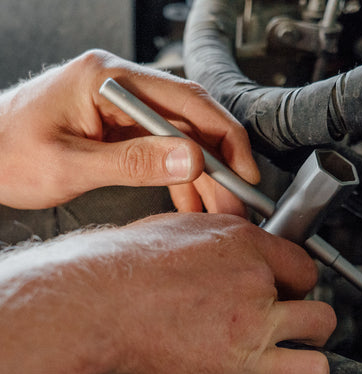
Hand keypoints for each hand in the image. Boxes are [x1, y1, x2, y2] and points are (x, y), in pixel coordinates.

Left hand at [0, 50, 258, 212]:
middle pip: (190, 121)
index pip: (187, 101)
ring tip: (218, 209)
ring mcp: (121, 108)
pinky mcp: (119, 129)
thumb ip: (134, 162)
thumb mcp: (71, 164)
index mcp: (108, 81)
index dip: (224, 138)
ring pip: (181, 140)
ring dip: (202, 176)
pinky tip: (191, 202)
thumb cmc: (6, 153)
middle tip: (235, 201)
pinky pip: (161, 151)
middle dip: (218, 164)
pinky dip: (179, 178)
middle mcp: (120, 87)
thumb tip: (190, 159)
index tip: (243, 171)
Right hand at [101, 214, 335, 373]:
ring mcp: (255, 322)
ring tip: (294, 342)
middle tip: (283, 312)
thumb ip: (212, 242)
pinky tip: (296, 370)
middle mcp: (255, 278)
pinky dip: (309, 370)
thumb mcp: (175, 232)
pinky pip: (308, 368)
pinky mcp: (247, 366)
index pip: (295, 258)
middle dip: (299, 301)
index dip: (291, 275)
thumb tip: (223, 250)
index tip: (284, 286)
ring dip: (311, 334)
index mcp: (240, 242)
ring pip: (318, 324)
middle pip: (309, 289)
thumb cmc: (122, 269)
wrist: (95, 307)